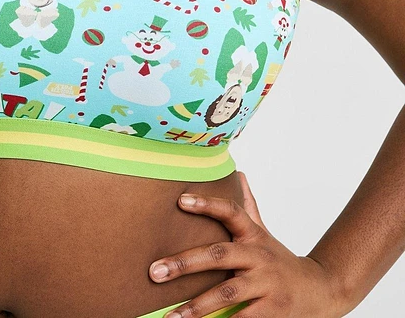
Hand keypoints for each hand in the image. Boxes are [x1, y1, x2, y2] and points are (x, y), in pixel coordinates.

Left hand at [148, 171, 345, 317]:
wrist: (321, 289)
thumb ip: (249, 207)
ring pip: (228, 293)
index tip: (180, 201)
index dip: (207, 204)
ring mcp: (267, 285)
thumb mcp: (264, 233)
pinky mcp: (275, 312)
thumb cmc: (280, 260)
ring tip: (172, 317)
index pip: (231, 211)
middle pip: (219, 254)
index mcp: (253, 235)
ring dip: (198, 306)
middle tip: (155, 271)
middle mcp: (259, 257)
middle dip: (184, 264)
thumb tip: (239, 173)